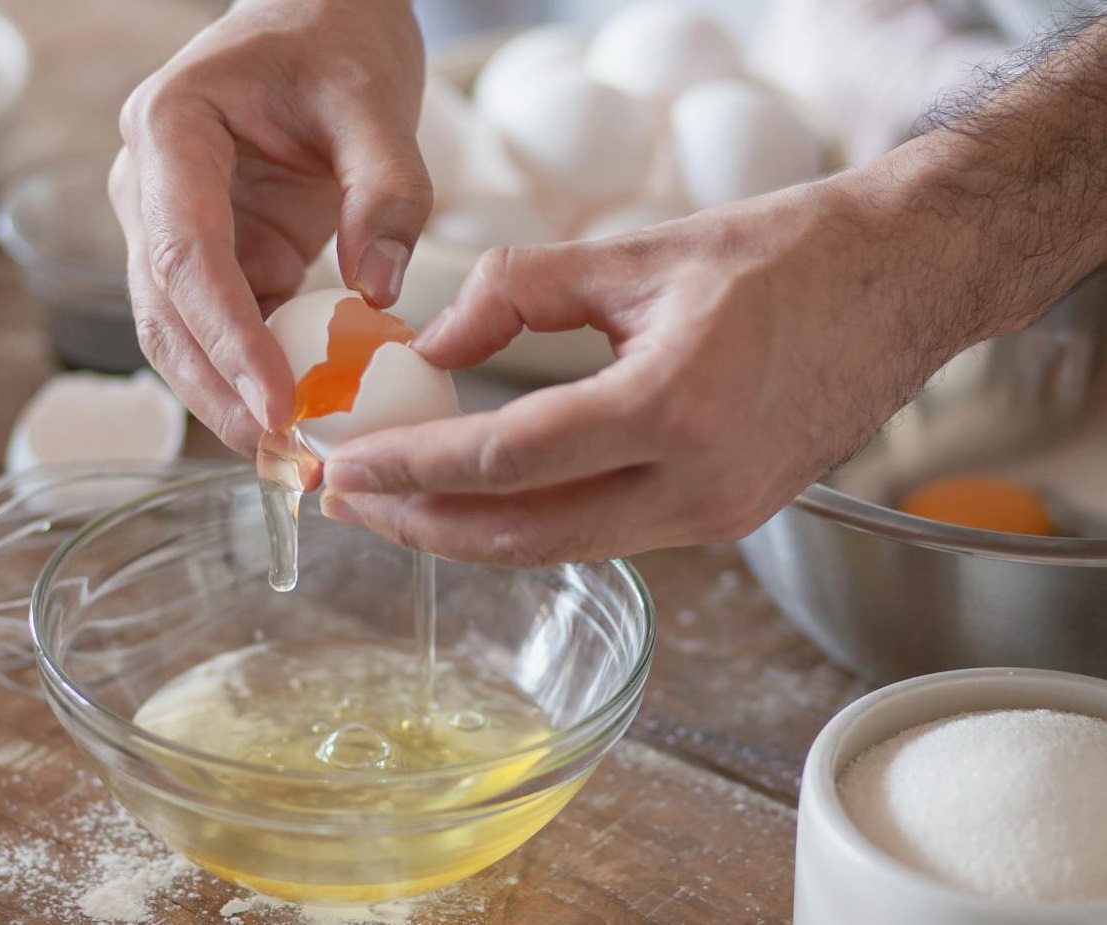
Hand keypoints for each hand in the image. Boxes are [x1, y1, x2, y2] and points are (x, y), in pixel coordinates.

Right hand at [109, 0, 430, 454]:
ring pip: (181, 334)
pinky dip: (255, 377)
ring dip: (229, 399)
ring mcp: (176, 225)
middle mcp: (152, 185)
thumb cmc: (338, 39)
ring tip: (292, 458)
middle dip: (221, 392)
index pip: (185, 254)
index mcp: (171, 131)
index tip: (279, 405)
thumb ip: (387, 190)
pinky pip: (224, 329)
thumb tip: (378, 297)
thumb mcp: (376, 100)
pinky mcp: (216, 255)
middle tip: (286, 458)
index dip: (227, 340)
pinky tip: (300, 419)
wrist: (319, 16)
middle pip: (166, 312)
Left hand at [317, 166, 1016, 565]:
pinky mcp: (727, 518)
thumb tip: (433, 345)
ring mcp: (718, 514)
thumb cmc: (783, 254)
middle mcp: (697, 484)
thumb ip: (517, 294)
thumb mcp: (636, 253)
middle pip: (521, 535)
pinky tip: (485, 498)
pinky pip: (605, 537)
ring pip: (560, 549)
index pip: (505, 461)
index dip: (411, 469)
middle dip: (420, 527)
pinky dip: (533, 524)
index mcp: (673, 406)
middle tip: (347, 503)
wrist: (903, 281)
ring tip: (397, 506)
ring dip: (470, 533)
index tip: (344, 466)